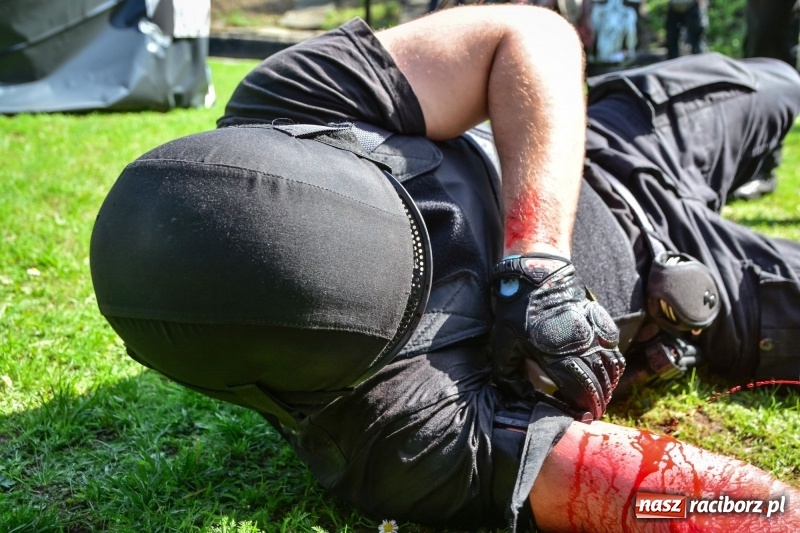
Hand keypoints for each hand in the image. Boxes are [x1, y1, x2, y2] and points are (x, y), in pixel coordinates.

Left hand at [491, 254, 624, 418]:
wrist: (536, 273)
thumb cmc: (516, 309)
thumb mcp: (503, 343)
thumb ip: (508, 374)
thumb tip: (518, 397)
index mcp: (558, 355)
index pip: (581, 391)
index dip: (584, 408)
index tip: (582, 417)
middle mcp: (582, 346)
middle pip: (600, 383)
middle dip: (598, 401)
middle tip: (591, 411)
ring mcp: (595, 332)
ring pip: (612, 367)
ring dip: (608, 385)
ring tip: (599, 396)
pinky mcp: (601, 321)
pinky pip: (614, 349)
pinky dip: (614, 365)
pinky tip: (606, 372)